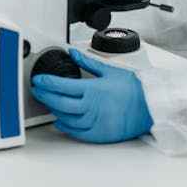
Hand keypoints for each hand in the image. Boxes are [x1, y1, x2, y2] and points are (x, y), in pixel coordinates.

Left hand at [31, 48, 152, 142]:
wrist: (149, 106)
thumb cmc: (133, 88)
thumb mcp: (109, 70)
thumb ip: (88, 62)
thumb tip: (73, 52)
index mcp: (92, 89)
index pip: (61, 86)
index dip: (46, 83)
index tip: (38, 80)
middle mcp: (90, 107)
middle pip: (59, 102)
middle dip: (45, 96)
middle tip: (37, 90)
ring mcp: (94, 122)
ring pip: (66, 118)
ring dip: (54, 109)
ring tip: (48, 102)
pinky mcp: (99, 134)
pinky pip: (77, 132)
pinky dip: (65, 127)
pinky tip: (59, 121)